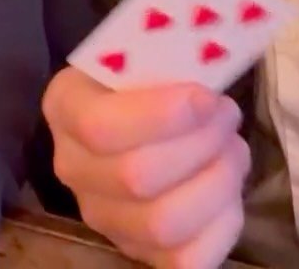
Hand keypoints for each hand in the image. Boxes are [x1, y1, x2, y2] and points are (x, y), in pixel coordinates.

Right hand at [44, 66, 249, 268]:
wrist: (133, 111)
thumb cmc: (143, 75)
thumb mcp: (140, 51)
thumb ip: (162, 52)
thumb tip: (210, 53)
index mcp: (65, 107)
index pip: (100, 127)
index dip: (162, 117)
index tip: (206, 96)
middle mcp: (73, 168)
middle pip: (137, 178)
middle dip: (199, 145)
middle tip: (227, 115)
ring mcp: (104, 217)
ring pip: (163, 224)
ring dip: (216, 183)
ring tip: (233, 149)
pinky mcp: (139, 251)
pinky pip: (185, 261)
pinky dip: (221, 226)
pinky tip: (228, 191)